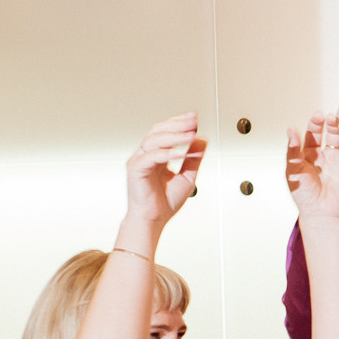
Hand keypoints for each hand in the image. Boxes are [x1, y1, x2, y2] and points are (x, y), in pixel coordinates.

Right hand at [124, 113, 205, 231]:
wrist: (153, 220)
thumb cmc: (165, 202)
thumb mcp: (187, 177)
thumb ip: (194, 159)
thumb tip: (203, 140)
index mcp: (156, 155)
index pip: (166, 131)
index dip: (179, 122)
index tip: (194, 118)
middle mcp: (146, 155)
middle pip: (158, 131)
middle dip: (177, 124)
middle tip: (193, 120)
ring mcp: (139, 161)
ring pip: (153, 140)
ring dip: (174, 135)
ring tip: (190, 134)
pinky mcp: (135, 169)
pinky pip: (151, 156)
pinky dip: (167, 153)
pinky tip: (181, 152)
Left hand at [287, 114, 338, 218]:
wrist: (318, 212)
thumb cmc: (304, 194)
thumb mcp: (293, 169)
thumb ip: (293, 149)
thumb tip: (290, 129)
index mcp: (312, 153)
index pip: (315, 133)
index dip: (316, 124)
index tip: (317, 116)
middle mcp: (328, 154)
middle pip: (332, 134)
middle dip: (333, 124)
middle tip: (331, 117)